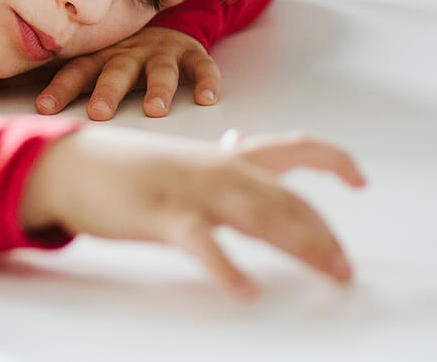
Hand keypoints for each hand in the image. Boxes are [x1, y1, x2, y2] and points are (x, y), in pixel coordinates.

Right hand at [20, 128, 363, 296]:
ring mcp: (194, 191)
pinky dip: (227, 268)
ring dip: (302, 246)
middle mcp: (220, 168)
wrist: (75, 165)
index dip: (334, 159)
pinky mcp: (165, 217)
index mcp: (228, 156)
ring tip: (328, 272)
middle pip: (288, 199)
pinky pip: (203, 245)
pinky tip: (245, 289)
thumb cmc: (132, 170)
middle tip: (345, 269)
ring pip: (262, 216)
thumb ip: (220, 161)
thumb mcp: (185, 161)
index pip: (295, 147)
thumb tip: (243, 147)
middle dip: (324, 235)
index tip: (361, 179)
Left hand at [35, 27, 219, 120]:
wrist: (162, 26)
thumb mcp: (94, 63)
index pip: (76, 72)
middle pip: (115, 71)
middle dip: (107, 91)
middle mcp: (129, 53)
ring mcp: (161, 52)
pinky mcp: (191, 53)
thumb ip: (68, 82)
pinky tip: (207, 98)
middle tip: (99, 113)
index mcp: (100, 58)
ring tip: (155, 110)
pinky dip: (206, 81)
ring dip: (158, 88)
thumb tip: (18, 108)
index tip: (43, 110)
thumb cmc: (120, 55)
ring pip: (159, 69)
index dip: (60, 89)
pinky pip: (202, 66)